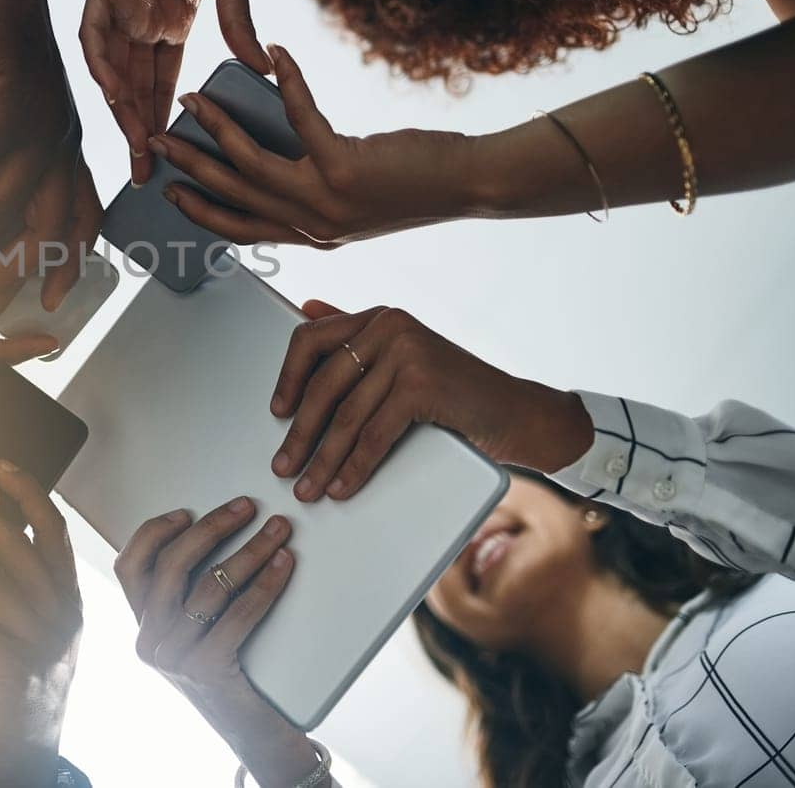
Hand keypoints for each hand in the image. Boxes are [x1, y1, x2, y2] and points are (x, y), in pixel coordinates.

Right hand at [0, 0, 97, 316]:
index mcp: (69, 148)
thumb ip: (9, 155)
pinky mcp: (1, 107)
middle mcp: (63, 143)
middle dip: (4, 276)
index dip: (71, 262)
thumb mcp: (13, 111)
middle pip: (42, 229)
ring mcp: (37, 127)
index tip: (55, 302)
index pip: (81, 218)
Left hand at [0, 461, 81, 787]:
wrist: (21, 759)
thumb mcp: (21, 626)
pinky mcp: (12, 674)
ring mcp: (42, 645)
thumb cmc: (11, 682)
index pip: (53, 531)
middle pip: (17, 547)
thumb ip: (12, 584)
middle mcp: (63, 616)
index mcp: (67, 598)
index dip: (28, 493)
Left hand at [81, 0, 270, 185]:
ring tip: (134, 145)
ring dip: (120, 107)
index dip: (165, 120)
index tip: (172, 158)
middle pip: (134, 88)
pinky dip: (101, 62)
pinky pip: (94, 32)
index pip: (163, 84)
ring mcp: (118, 3)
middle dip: (139, 131)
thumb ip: (239, 21)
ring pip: (112, 69)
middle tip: (147, 174)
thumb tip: (264, 67)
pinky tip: (112, 91)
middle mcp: (140, 20)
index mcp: (170, 21)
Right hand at [115, 500, 325, 787]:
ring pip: (208, 585)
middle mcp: (149, 640)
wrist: (251, 732)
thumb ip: (186, 597)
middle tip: (248, 508)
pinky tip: (283, 566)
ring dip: (249, 551)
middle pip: (171, 566)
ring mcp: (174, 657)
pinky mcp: (205, 669)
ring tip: (278, 532)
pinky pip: (237, 613)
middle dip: (213, 528)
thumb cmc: (228, 672)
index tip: (189, 511)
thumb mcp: (194, 633)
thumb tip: (210, 532)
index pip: (129, 566)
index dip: (154, 532)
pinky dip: (265, 584)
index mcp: (142, 626)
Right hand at [148, 45, 480, 246]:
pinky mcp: (343, 166)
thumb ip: (312, 184)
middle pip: (231, 196)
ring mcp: (324, 201)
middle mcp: (312, 226)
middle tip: (156, 140)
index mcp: (311, 236)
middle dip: (188, 166)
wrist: (467, 185)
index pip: (241, 230)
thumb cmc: (415, 183)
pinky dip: (285, 81)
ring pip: (250, 163)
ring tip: (193, 98)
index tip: (169, 192)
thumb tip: (267, 139)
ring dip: (216, 127)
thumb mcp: (352, 195)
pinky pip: (299, 118)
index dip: (199, 212)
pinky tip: (276, 53)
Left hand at [271, 302, 593, 501]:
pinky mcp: (422, 385)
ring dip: (322, 459)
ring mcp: (407, 353)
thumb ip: (360, 334)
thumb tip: (306, 308)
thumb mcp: (404, 356)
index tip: (277, 412)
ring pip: (346, 415)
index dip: (288, 378)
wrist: (517, 412)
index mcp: (379, 317)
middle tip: (284, 465)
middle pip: (324, 384)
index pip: (311, 339)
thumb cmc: (457, 391)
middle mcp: (390, 326)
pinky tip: (342, 485)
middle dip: (300, 432)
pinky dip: (354, 467)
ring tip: (308, 485)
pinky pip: (374, 434)